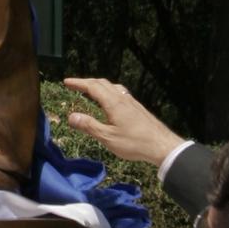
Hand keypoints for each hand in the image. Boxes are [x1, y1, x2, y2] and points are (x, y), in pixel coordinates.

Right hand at [63, 77, 184, 167]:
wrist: (162, 145)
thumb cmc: (134, 143)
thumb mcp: (108, 137)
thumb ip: (89, 126)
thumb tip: (71, 116)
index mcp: (113, 103)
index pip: (92, 87)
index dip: (78, 83)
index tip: (66, 82)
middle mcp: (122, 98)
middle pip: (102, 83)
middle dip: (87, 82)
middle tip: (74, 85)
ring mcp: (131, 102)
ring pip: (112, 86)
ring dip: (98, 85)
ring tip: (91, 90)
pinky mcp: (137, 108)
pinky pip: (119, 92)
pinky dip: (109, 90)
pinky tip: (111, 100)